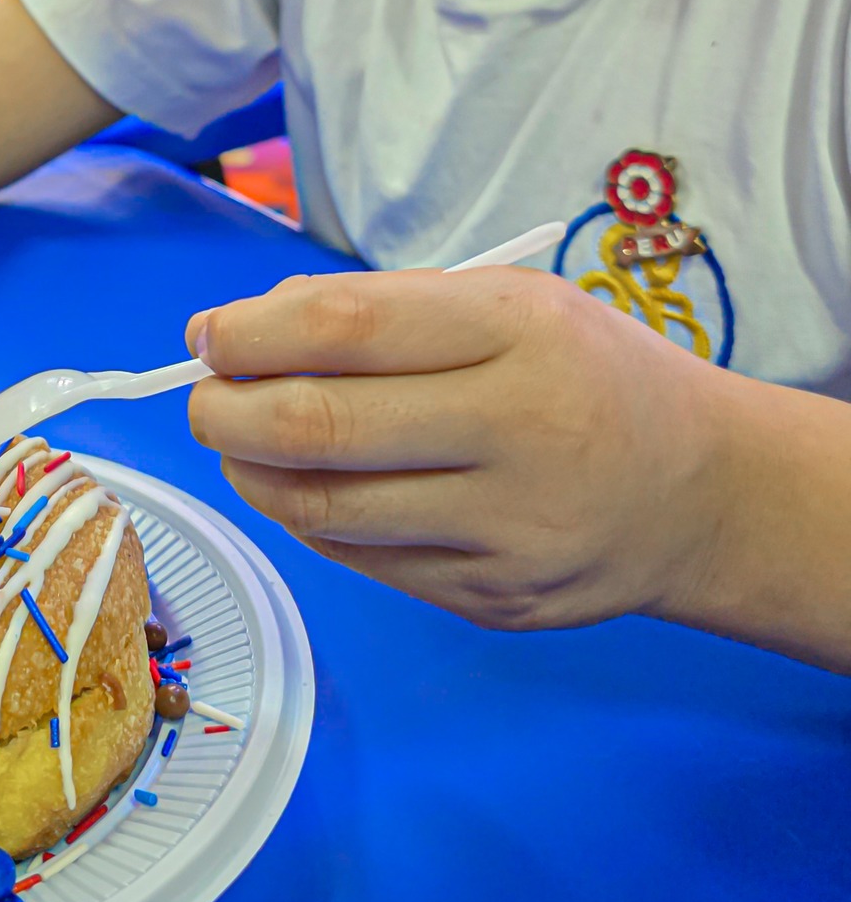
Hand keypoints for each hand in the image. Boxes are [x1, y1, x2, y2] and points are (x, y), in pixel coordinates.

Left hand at [185, 268, 733, 632]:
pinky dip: (310, 520)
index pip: (345, 327)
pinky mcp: (494, 598)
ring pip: (324, 507)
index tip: (207, 334)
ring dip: (251, 471)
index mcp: (519, 331)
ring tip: (237, 441)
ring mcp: (507, 528)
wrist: (700, 491)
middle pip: (319, 426)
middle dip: (225, 410)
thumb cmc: (583, 374)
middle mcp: (518, 430)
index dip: (251, 332)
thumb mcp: (509, 303)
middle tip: (201, 396)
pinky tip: (302, 487)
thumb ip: (385, 310)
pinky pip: (363, 559)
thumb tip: (247, 330)